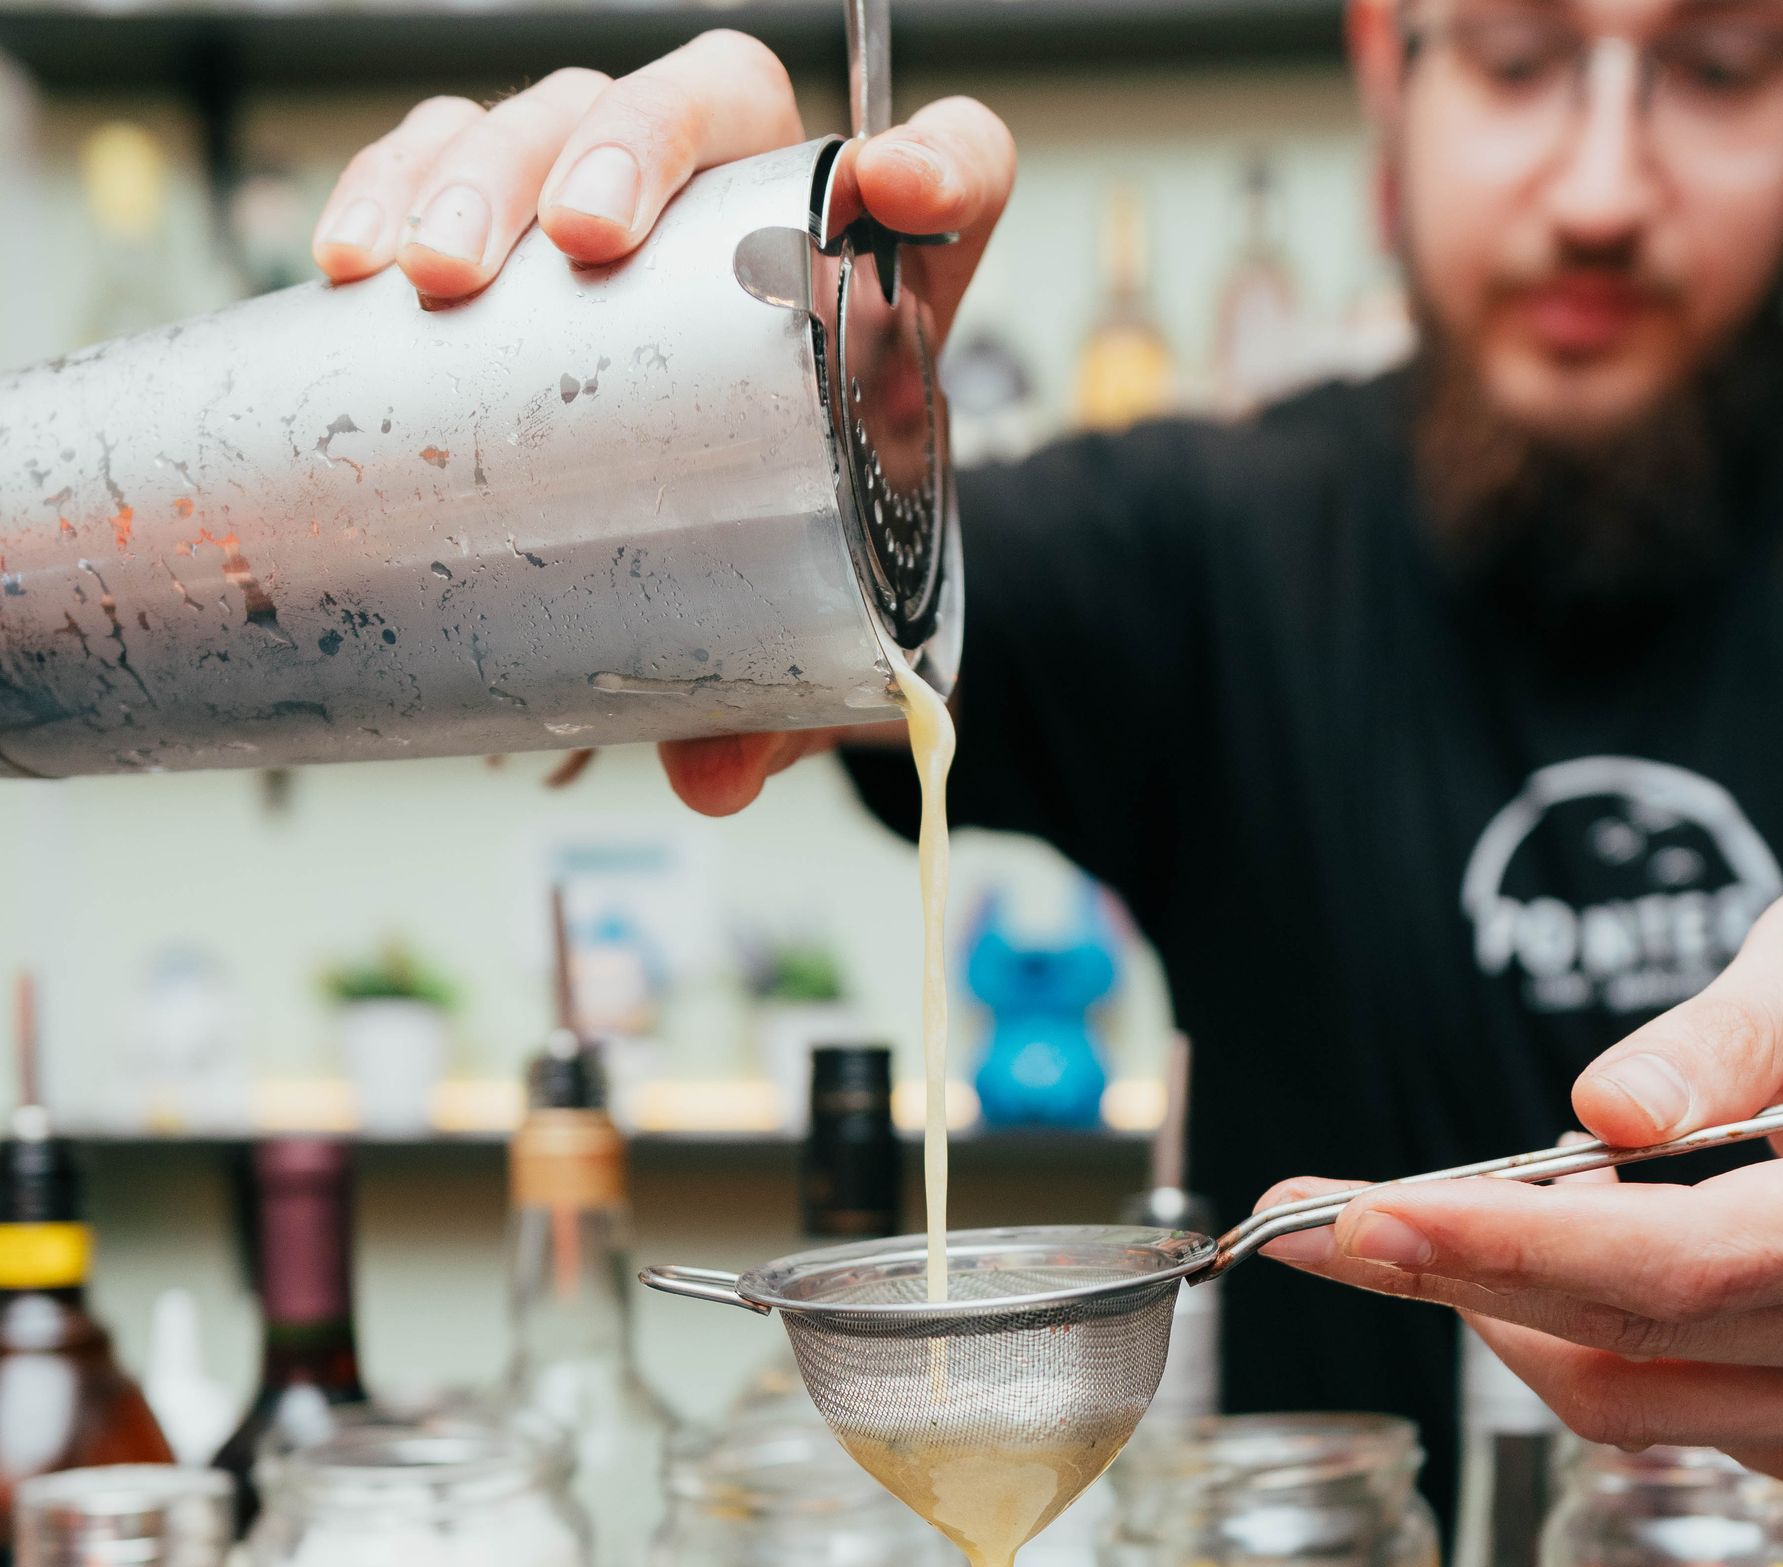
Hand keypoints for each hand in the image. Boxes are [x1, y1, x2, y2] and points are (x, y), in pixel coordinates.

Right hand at [309, 39, 1011, 815]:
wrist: (730, 531)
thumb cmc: (787, 548)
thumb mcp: (803, 631)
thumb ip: (783, 703)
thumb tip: (714, 778)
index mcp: (880, 286)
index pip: (955, 172)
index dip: (944, 155)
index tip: (904, 190)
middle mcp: (759, 207)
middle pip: (713, 100)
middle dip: (629, 145)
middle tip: (574, 239)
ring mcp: (636, 195)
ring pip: (566, 108)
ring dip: (486, 166)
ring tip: (430, 269)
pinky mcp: (523, 209)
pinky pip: (450, 144)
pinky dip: (394, 183)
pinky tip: (355, 260)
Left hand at [1257, 875, 1782, 1496]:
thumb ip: (1752, 1021)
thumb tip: (1612, 1110)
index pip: (1697, 1261)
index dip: (1520, 1244)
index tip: (1373, 1214)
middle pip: (1628, 1340)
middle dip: (1444, 1275)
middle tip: (1306, 1220)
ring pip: (1619, 1399)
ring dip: (1493, 1308)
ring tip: (1426, 1218)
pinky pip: (1656, 1416)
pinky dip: (1568, 1338)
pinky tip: (1551, 1256)